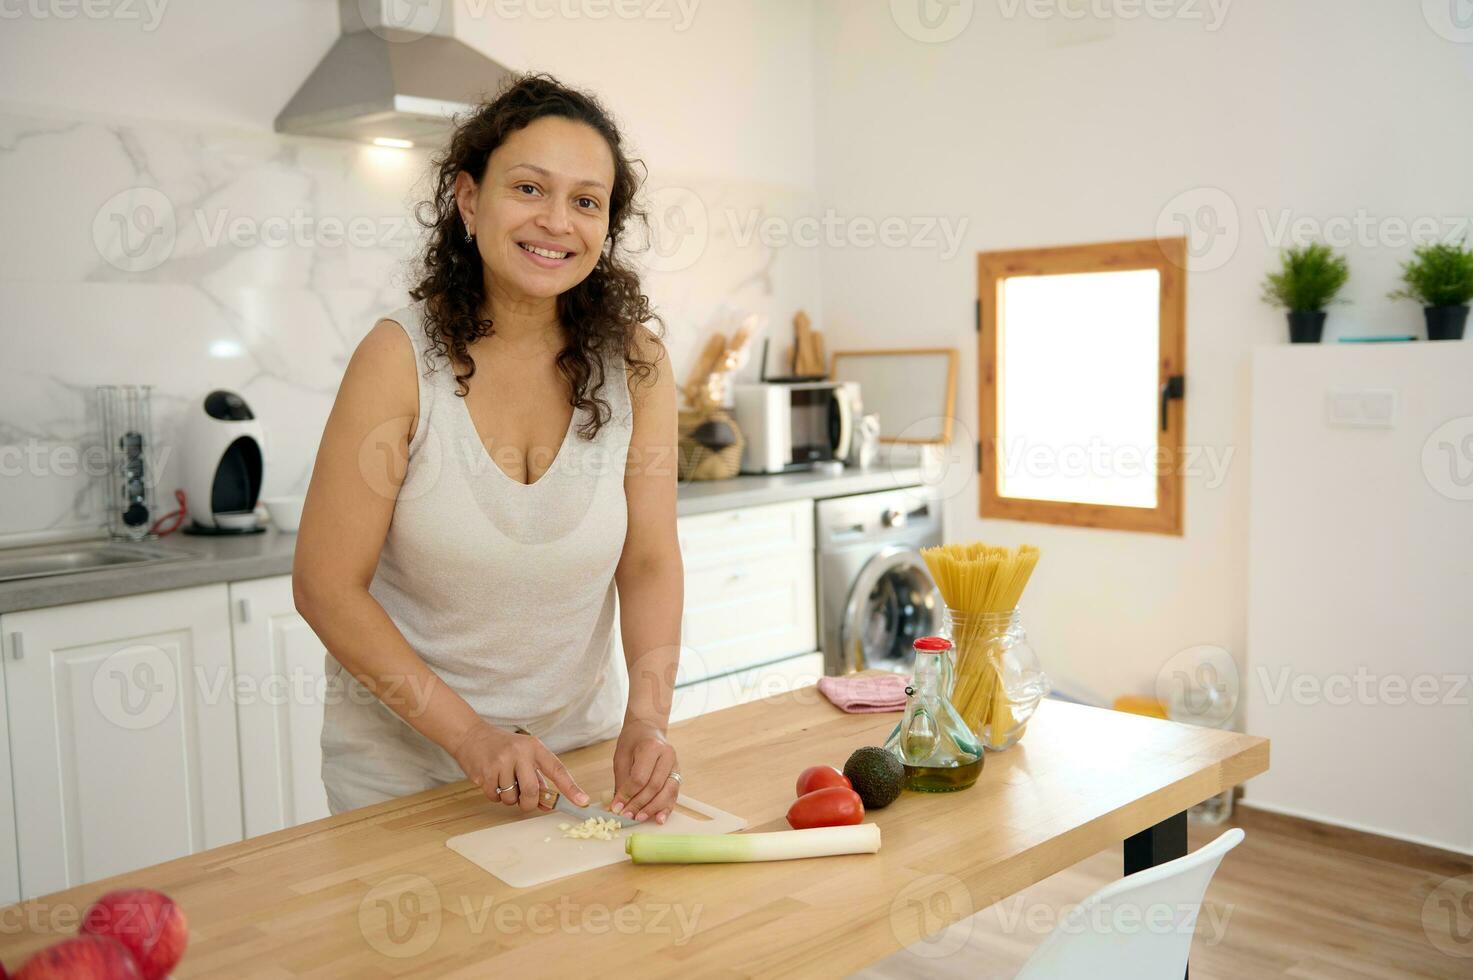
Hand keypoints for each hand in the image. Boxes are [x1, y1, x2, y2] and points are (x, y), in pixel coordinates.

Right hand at [448, 720, 587, 814]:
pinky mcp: (485, 772)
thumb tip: (548, 804)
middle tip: (525, 801)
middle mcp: (520, 753)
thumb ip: (537, 777)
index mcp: (534, 747)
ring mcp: (502, 762)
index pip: (557, 769)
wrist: (470, 735)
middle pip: (532, 791)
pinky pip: (495, 797)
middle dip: (529, 803)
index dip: (571, 788)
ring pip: (512, 798)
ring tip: (504, 783)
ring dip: (509, 799)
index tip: (582, 801)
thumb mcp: (524, 754)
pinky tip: (492, 781)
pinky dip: (495, 796)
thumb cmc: (502, 747)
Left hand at [610, 720, 678, 823]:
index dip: (627, 795)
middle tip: (626, 815)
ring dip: (653, 808)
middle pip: (654, 787)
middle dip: (639, 804)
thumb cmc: (633, 741)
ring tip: (639, 818)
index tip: (616, 807)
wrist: (648, 729)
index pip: (639, 778)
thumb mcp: (621, 756)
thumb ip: (621, 781)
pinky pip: (673, 794)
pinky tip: (658, 819)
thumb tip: (618, 805)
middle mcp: (668, 756)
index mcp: (652, 747)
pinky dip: (666, 808)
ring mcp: (676, 765)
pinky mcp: (678, 774)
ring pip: (667, 792)